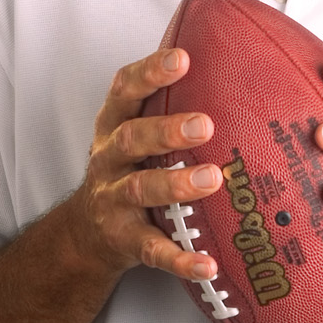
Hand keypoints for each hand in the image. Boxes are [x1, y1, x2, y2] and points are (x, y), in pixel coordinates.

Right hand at [72, 48, 223, 282]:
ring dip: (177, 184)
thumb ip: (169, 104)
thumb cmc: (130, 167)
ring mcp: (114, 201)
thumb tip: (235, 65)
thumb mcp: (136, 131)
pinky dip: (180, 259)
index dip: (149, 72)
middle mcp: (110, 159)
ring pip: (142, 189)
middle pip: (132, 138)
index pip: (125, 90)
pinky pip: (154, 250)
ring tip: (212, 178)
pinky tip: (208, 265)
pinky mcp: (125, 240)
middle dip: (167, 130)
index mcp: (114, 125)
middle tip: (206, 124)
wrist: (87, 231)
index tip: (182, 57)